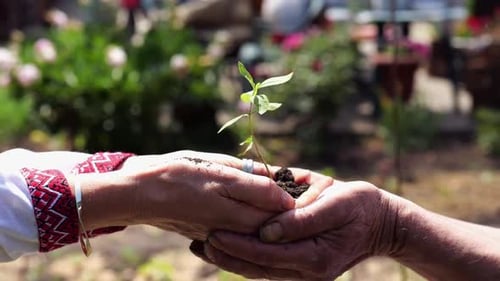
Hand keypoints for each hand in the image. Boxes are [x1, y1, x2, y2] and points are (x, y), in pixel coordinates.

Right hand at [80, 152, 294, 240]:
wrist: (138, 193)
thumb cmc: (178, 177)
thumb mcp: (220, 175)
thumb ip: (255, 187)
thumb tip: (285, 196)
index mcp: (239, 216)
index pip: (281, 213)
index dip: (301, 199)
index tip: (317, 184)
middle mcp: (233, 229)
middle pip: (272, 220)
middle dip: (291, 203)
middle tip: (310, 185)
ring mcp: (220, 230)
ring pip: (255, 220)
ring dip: (272, 206)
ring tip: (288, 187)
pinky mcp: (207, 227)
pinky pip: (238, 221)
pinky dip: (251, 209)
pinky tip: (255, 194)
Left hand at [194, 181, 400, 279]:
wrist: (380, 223)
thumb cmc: (359, 207)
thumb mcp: (334, 204)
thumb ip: (301, 219)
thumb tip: (265, 230)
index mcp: (315, 258)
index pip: (267, 254)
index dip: (238, 245)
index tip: (212, 235)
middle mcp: (307, 271)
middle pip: (258, 268)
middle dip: (226, 256)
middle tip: (198, 244)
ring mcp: (304, 272)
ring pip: (260, 270)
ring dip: (231, 259)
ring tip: (203, 248)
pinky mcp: (303, 266)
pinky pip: (269, 265)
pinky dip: (246, 257)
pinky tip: (227, 248)